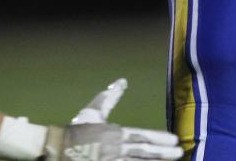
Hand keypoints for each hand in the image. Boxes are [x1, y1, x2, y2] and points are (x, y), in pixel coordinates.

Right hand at [44, 79, 182, 160]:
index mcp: (115, 134)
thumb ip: (110, 97)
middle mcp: (115, 149)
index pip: (142, 136)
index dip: (159, 138)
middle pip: (144, 151)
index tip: (174, 139)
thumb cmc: (76, 129)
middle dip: (163, 153)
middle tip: (179, 152)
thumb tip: (122, 81)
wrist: (55, 148)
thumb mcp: (93, 111)